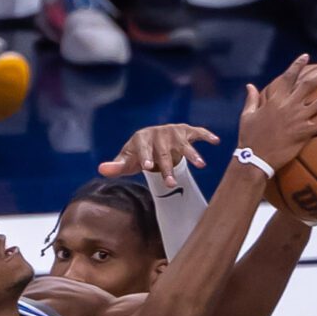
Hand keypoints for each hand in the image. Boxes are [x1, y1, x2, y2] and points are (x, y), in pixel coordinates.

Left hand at [98, 124, 219, 186]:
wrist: (152, 138)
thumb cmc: (138, 153)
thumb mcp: (127, 160)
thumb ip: (116, 166)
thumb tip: (101, 169)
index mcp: (141, 139)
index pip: (142, 148)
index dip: (145, 156)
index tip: (147, 167)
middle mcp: (158, 133)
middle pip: (163, 152)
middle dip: (168, 168)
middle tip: (171, 184)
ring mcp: (173, 132)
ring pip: (183, 144)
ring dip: (192, 154)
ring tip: (200, 165)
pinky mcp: (186, 131)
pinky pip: (197, 132)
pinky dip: (206, 135)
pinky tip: (215, 141)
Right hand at [237, 55, 316, 171]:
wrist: (254, 158)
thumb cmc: (248, 138)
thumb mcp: (247, 116)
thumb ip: (251, 99)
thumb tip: (249, 86)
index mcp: (275, 100)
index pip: (288, 77)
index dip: (297, 65)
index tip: (306, 57)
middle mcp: (288, 106)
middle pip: (309, 85)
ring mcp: (297, 119)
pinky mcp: (303, 133)